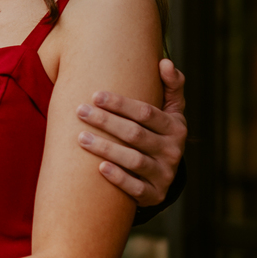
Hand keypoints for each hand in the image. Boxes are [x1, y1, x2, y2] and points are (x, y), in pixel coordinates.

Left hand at [76, 58, 186, 206]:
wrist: (162, 175)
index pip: (147, 113)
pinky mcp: (154, 195)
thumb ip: (171, 86)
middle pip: (136, 134)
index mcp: (176, 127)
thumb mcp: (170, 111)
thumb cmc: (158, 133)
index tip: (96, 95)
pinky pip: (136, 188)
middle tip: (80, 111)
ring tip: (81, 137)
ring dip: (106, 148)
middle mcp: (173, 151)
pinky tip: (99, 167)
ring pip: (134, 160)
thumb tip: (165, 62)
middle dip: (106, 121)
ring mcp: (165, 174)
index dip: (121, 103)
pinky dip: (119, 178)